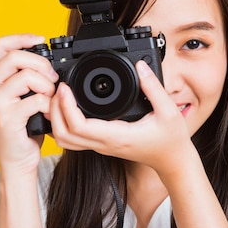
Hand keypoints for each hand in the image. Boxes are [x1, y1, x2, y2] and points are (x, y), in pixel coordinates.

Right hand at [0, 34, 58, 176]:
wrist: (17, 159)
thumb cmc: (23, 128)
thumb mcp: (20, 97)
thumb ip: (25, 78)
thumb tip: (47, 59)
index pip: (0, 45)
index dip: (22, 38)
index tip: (41, 40)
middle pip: (15, 57)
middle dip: (41, 64)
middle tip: (52, 80)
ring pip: (26, 76)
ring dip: (47, 85)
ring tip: (49, 98)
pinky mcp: (6, 118)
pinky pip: (36, 99)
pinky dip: (49, 104)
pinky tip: (49, 112)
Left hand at [49, 60, 194, 177]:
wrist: (172, 161)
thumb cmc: (172, 140)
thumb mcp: (169, 110)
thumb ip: (153, 87)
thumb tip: (140, 66)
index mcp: (117, 136)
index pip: (78, 127)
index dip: (65, 107)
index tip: (67, 88)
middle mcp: (105, 144)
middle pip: (64, 135)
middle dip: (55, 111)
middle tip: (60, 90)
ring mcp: (102, 146)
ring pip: (66, 140)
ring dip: (57, 120)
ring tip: (62, 98)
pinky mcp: (103, 145)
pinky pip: (75, 139)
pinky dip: (65, 124)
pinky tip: (71, 108)